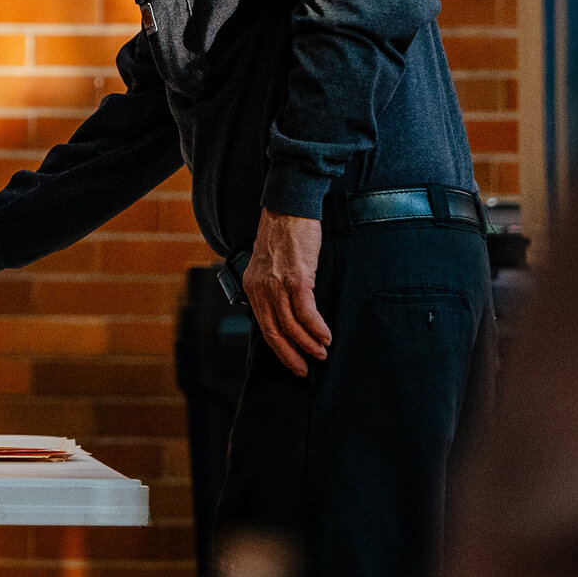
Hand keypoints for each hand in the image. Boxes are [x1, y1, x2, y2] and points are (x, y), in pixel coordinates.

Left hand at [243, 208, 329, 375]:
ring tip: (320, 353)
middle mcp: (262, 289)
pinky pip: (306, 311)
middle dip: (291, 354)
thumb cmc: (282, 234)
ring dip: (308, 343)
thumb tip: (284, 312)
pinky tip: (325, 336)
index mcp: (253, 287)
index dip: (279, 348)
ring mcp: (279, 284)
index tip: (292, 361)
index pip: (264, 326)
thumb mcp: (267, 265)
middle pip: (275, 331)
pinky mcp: (298, 278)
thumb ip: (270, 288)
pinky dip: (316, 328)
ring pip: (291, 325)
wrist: (289, 208)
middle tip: (304, 368)